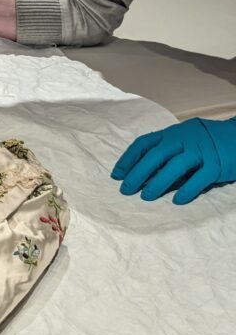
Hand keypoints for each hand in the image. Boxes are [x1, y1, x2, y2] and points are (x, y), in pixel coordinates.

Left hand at [111, 116, 235, 204]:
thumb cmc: (205, 140)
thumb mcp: (182, 138)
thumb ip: (165, 150)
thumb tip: (141, 171)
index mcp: (172, 133)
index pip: (145, 143)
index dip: (129, 158)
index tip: (117, 174)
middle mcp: (184, 139)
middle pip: (156, 155)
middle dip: (138, 172)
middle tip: (126, 189)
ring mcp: (201, 151)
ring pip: (176, 166)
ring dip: (159, 182)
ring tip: (146, 197)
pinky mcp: (217, 165)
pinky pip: (200, 178)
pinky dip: (188, 189)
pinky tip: (177, 201)